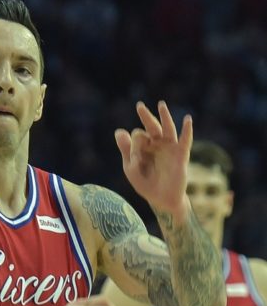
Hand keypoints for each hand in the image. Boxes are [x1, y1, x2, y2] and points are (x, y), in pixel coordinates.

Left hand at [115, 101, 191, 221]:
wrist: (162, 200)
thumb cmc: (146, 184)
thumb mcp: (131, 168)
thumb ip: (126, 150)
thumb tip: (118, 130)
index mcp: (144, 147)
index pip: (138, 136)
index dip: (135, 145)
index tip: (135, 158)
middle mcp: (158, 144)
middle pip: (152, 126)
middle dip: (146, 116)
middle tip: (139, 106)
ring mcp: (170, 148)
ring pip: (168, 129)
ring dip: (165, 117)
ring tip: (161, 105)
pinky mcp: (181, 155)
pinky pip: (185, 140)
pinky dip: (187, 130)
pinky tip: (187, 119)